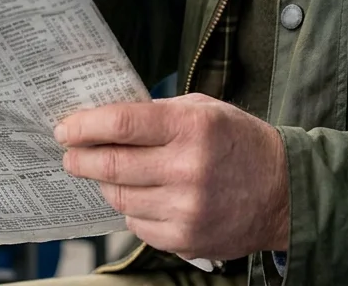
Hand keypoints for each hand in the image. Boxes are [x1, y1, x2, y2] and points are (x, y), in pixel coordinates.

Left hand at [55, 93, 289, 261]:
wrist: (284, 192)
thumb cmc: (240, 143)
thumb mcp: (205, 110)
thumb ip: (158, 113)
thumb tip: (106, 119)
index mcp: (192, 127)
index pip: (122, 123)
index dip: (85, 126)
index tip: (64, 128)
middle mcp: (188, 169)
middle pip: (112, 164)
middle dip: (80, 158)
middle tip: (69, 154)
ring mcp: (186, 208)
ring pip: (119, 197)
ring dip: (105, 183)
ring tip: (108, 173)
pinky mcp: (185, 238)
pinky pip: (137, 224)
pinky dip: (132, 209)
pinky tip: (142, 196)